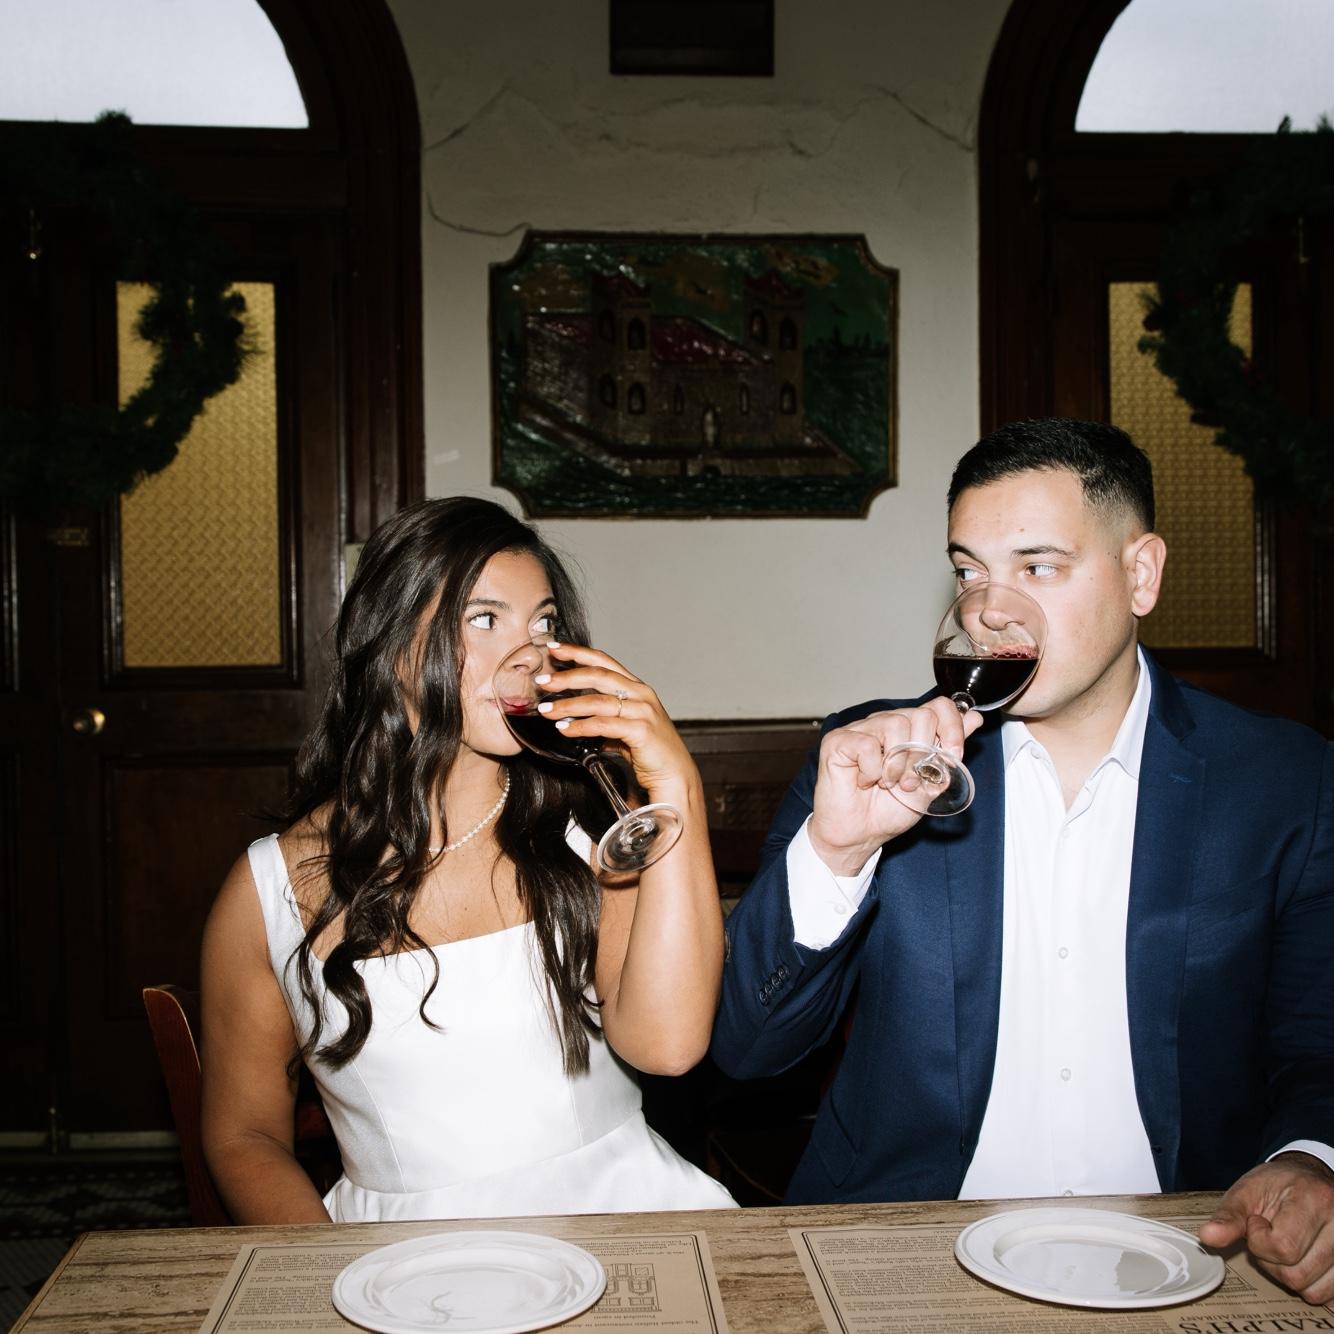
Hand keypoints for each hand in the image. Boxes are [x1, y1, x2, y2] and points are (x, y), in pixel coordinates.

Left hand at [536, 643, 695, 800]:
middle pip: (598, 675)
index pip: (604, 662)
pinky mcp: (642, 731)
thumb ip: (606, 721)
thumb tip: (578, 723)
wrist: (675, 776)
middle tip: (543, 681)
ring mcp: (643, 711)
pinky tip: (564, 729)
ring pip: (598, 700)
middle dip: (567, 676)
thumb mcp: (627, 729)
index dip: (578, 653)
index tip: (554, 648)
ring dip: (568, 704)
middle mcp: (641, 694)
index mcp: (637, 688)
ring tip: (546, 710)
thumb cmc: (652, 753)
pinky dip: (580, 726)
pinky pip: (603, 725)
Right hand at [808, 698, 982, 874]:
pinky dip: (872, 771)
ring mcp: (862, 729)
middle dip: (923, 755)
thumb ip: (948, 752)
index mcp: (910, 730)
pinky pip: (867, 744)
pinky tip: (865, 782)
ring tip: (888, 784)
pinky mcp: (838, 740)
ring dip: (898, 765)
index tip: (953, 756)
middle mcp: (887, 723)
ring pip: (896, 725)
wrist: (860, 835)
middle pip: (922, 715)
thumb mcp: (930, 783)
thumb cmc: (889, 810)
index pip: (940, 706)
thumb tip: (974, 719)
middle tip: (910, 782)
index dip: (952, 727)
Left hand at [1199, 1154, 1333, 1302]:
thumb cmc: (1276, 1186)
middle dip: (1271, 1260)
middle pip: (1296, 1274)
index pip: (1283, 1246)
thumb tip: (1207, 1237)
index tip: (1258, 1222)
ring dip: (1289, 1274)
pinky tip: (1303, 1259)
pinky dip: (1309, 1285)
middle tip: (1271, 1235)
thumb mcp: (1247, 1192)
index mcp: (1314, 1199)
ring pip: (1312, 1290)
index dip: (1260, 1240)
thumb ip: (1228, 1217)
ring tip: (1287, 1246)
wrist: (1307, 1179)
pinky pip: (1328, 1295)